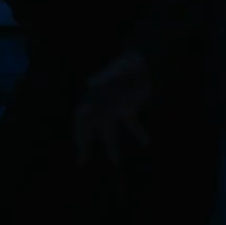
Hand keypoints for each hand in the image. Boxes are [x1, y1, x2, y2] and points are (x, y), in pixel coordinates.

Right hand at [74, 51, 152, 166]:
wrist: (144, 60)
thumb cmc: (127, 62)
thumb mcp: (117, 68)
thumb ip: (104, 76)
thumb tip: (89, 82)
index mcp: (95, 95)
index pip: (81, 116)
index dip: (78, 130)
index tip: (79, 145)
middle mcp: (102, 104)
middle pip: (92, 128)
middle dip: (86, 144)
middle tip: (83, 162)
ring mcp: (115, 108)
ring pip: (110, 131)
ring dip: (113, 147)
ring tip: (117, 163)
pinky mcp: (129, 109)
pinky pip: (131, 124)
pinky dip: (139, 133)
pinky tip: (147, 143)